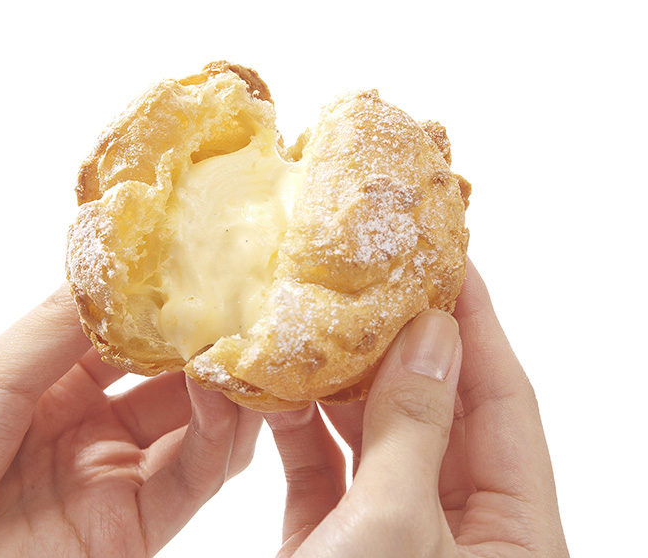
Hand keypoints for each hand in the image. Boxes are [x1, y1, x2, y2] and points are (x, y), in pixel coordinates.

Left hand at [0, 285, 261, 557]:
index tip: (205, 267)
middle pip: (172, 385)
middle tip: (246, 305)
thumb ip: (61, 324)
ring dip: (225, 389)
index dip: (167, 307)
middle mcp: (91, 431)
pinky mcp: (129, 532)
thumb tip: (116, 254)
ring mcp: (112, 480)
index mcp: (54, 386)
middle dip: (209, 346)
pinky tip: (221, 395)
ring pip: (197, 432)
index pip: (130, 340)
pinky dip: (217, 438)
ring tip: (244, 344)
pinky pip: (190, 480)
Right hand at [265, 260, 568, 556]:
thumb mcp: (393, 524)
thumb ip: (413, 427)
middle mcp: (457, 530)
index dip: (476, 327)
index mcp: (511, 538)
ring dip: (343, 383)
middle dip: (403, 346)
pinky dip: (300, 426)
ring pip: (378, 437)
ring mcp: (392, 534)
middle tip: (376, 277)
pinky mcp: (331, 540)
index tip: (448, 259)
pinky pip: (323, 466)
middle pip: (439, 414)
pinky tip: (279, 383)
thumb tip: (429, 332)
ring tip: (322, 318)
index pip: (505, 406)